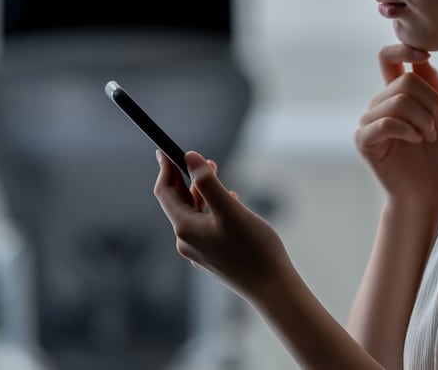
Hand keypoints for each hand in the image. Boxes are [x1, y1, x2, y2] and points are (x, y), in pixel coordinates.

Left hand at [154, 150, 290, 299]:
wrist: (271, 288)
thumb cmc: (255, 248)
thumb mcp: (231, 210)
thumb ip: (209, 182)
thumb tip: (190, 157)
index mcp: (185, 228)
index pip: (165, 193)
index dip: (165, 169)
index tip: (166, 150)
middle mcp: (186, 242)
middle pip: (178, 203)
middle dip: (187, 178)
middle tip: (204, 159)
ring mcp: (199, 252)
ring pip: (193, 215)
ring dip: (202, 193)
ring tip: (218, 177)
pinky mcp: (213, 258)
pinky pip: (205, 227)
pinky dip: (212, 210)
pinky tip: (231, 204)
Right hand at [355, 44, 437, 204]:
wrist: (427, 190)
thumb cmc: (436, 156)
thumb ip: (432, 87)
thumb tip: (422, 59)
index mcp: (395, 95)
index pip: (388, 59)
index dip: (403, 49)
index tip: (424, 55)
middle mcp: (378, 105)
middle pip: (405, 82)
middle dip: (431, 102)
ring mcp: (368, 122)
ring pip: (398, 102)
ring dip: (423, 120)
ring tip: (429, 136)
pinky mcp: (364, 140)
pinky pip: (386, 123)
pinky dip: (408, 130)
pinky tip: (416, 141)